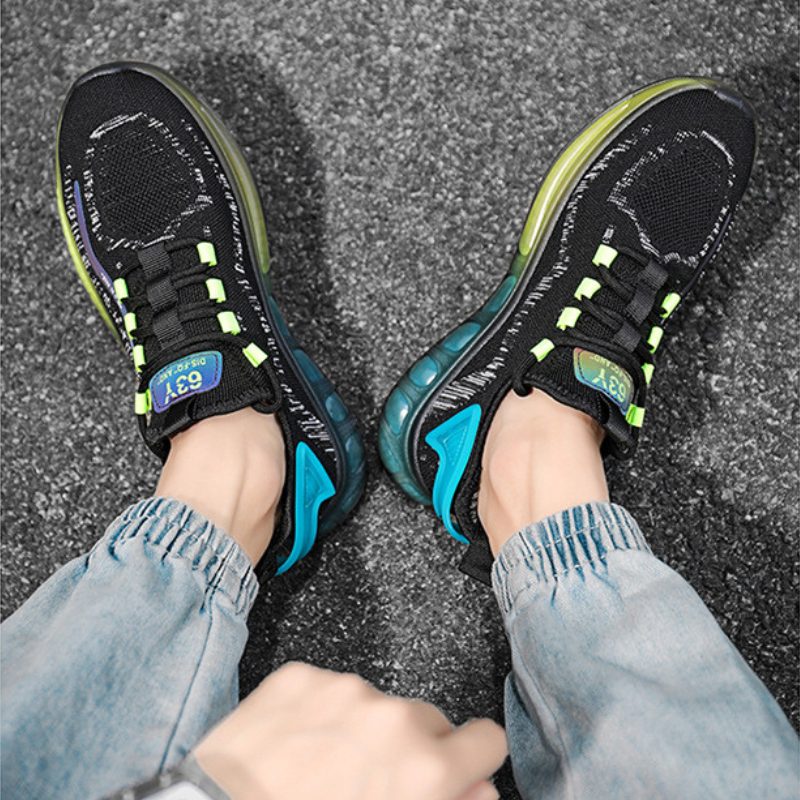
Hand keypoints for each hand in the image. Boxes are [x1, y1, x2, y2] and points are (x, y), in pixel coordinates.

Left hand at [194, 662, 506, 799]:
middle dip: (412, 750)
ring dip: (363, 731)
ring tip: (323, 770)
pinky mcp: (299, 677)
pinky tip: (295, 749)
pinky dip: (320, 714)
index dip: (472, 762)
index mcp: (424, 766)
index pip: (486, 740)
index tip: (455, 772)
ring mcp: (342, 690)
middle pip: (430, 721)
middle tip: (373, 784)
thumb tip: (478, 790)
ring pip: (376, 705)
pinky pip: (328, 689)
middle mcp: (390, 717)